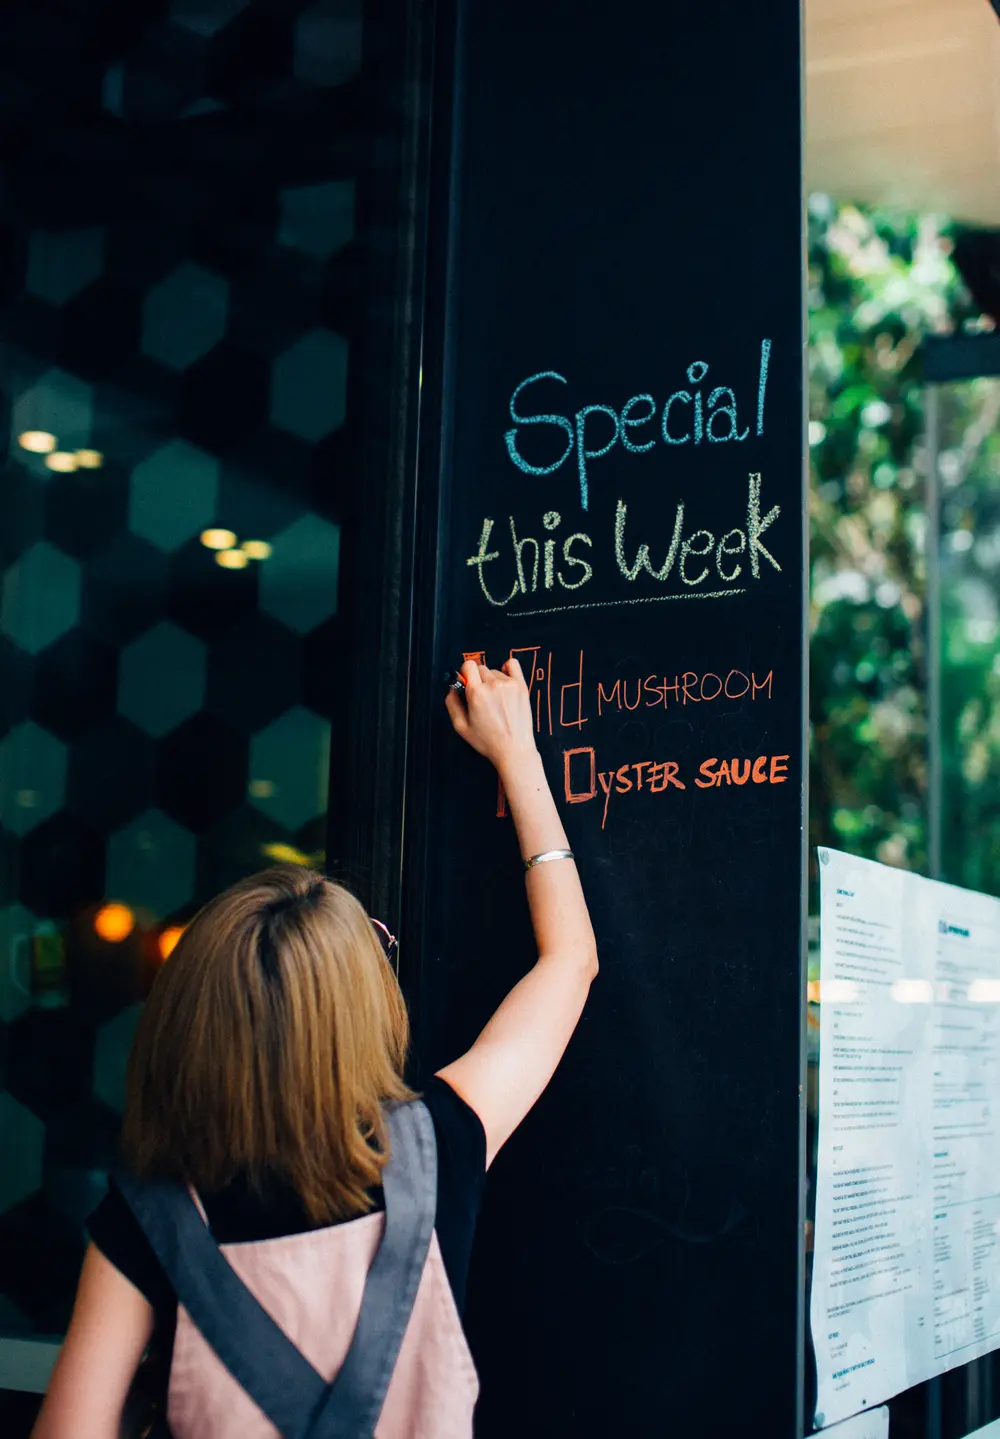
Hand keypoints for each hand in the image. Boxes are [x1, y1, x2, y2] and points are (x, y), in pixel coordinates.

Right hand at [445, 658, 537, 774]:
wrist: (514, 748)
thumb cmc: (489, 741)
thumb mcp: (461, 727)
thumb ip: (452, 704)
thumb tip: (452, 689)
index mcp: (476, 693)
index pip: (468, 665)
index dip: (465, 674)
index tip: (467, 683)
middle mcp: (492, 684)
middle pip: (481, 669)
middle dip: (479, 680)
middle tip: (482, 698)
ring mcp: (508, 684)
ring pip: (495, 671)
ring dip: (493, 680)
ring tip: (496, 699)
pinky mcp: (521, 686)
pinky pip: (512, 664)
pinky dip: (508, 669)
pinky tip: (505, 681)